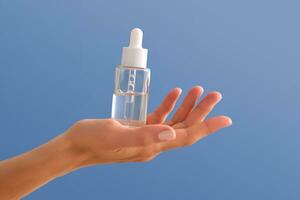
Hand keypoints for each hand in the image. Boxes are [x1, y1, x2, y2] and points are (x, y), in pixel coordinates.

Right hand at [65, 86, 231, 165]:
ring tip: (197, 89)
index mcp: (151, 147)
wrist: (76, 147)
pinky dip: (169, 105)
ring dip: (187, 106)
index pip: (187, 137)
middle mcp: (153, 143)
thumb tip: (171, 133)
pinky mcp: (139, 129)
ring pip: (174, 121)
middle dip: (201, 111)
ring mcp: (147, 136)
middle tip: (214, 94)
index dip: (207, 127)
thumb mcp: (116, 135)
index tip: (226, 119)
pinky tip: (174, 93)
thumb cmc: (92, 141)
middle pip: (184, 127)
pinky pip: (159, 117)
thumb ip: (144, 135)